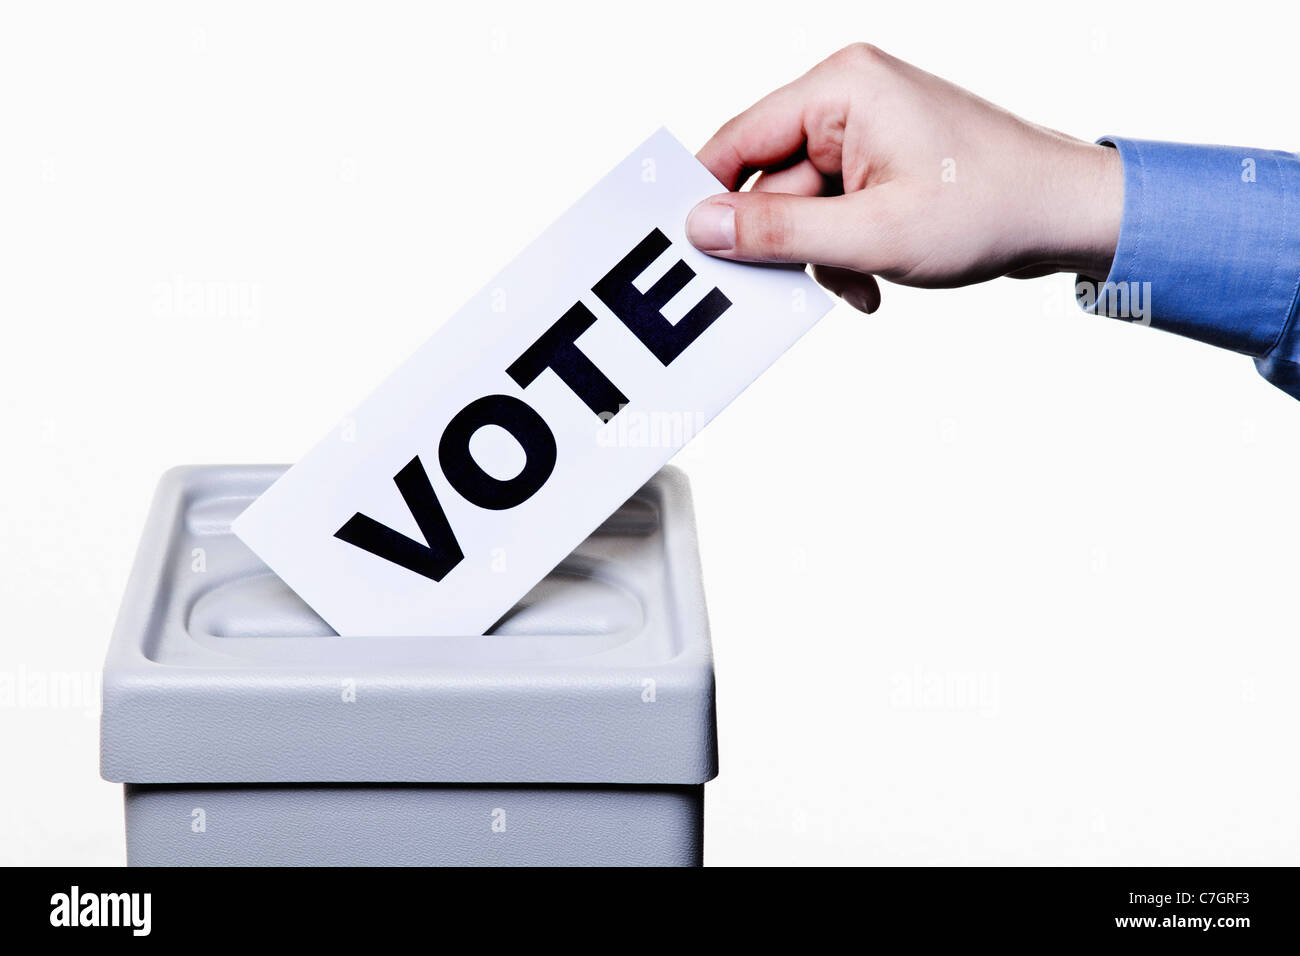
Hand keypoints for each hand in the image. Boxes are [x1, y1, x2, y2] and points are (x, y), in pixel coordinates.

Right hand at [686, 43, 1122, 312]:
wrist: (1071, 215)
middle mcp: (849, 98)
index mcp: (841, 88)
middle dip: (787, 242)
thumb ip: (779, 232)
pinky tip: (872, 280)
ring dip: (822, 255)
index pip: (739, 139)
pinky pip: (835, 210)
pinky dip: (845, 251)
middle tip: (792, 286)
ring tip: (860, 282)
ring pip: (804, 205)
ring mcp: (868, 130)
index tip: (686, 248)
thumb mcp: (872, 233)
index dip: (708, 196)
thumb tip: (704, 226)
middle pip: (772, 179)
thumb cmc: (990, 208)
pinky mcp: (884, 160)